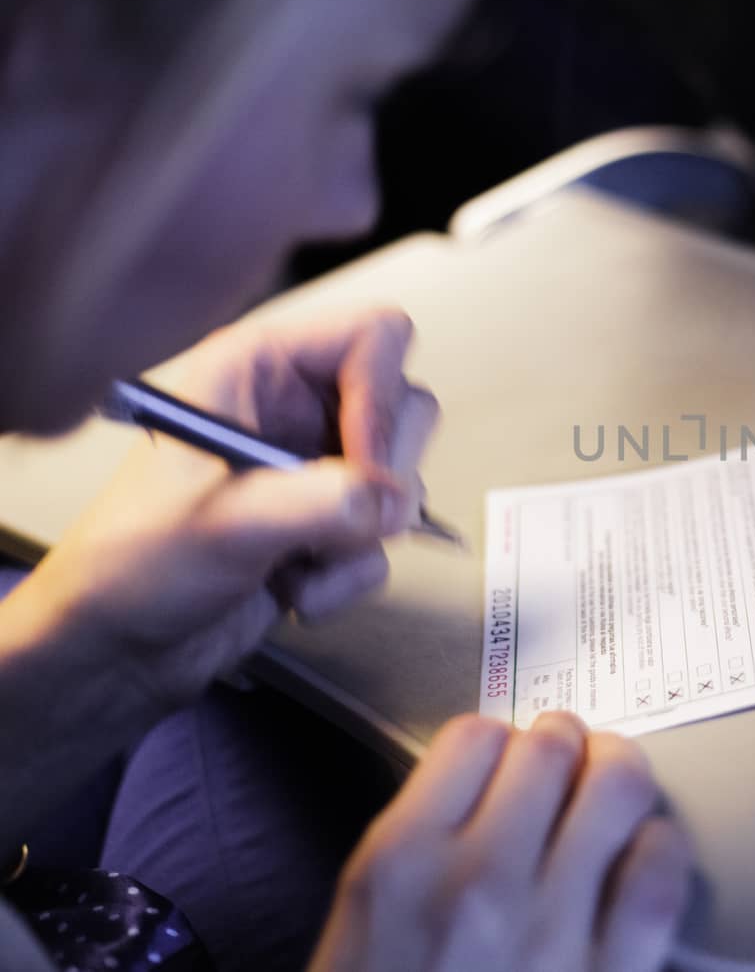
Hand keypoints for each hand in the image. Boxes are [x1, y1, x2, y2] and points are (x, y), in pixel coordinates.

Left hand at [18, 307, 438, 711]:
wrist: (118, 649)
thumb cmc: (134, 565)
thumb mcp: (223, 523)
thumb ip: (319, 504)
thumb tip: (393, 502)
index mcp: (256, 369)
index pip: (371, 337)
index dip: (381, 396)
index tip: (364, 463)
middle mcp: (294, 406)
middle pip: (404, 404)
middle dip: (386, 472)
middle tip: (351, 516)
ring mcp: (316, 464)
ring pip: (401, 477)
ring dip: (364, 535)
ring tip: (301, 562)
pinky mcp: (330, 519)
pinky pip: (386, 534)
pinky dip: (350, 574)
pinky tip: (295, 589)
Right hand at [311, 713, 693, 971]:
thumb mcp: (362, 926)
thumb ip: (419, 846)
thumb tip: (490, 781)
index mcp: (399, 864)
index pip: (473, 737)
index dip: (495, 744)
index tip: (503, 761)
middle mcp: (478, 881)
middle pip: (551, 748)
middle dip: (562, 747)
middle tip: (564, 765)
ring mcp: (551, 928)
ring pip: (618, 784)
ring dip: (618, 776)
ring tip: (610, 789)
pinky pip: (662, 870)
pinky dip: (660, 846)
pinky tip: (644, 851)